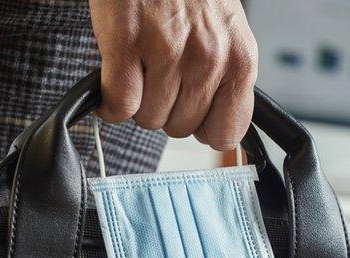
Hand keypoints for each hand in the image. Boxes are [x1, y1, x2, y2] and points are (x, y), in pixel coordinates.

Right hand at [90, 0, 258, 150]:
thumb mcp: (226, 34)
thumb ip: (226, 79)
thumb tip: (218, 132)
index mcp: (239, 59)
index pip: (226, 132)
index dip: (203, 128)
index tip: (193, 117)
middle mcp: (208, 59)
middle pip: (181, 128)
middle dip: (167, 109)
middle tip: (161, 77)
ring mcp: (168, 52)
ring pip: (148, 118)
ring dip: (139, 101)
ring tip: (141, 67)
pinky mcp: (127, 43)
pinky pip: (119, 103)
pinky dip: (110, 101)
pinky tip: (115, 78)